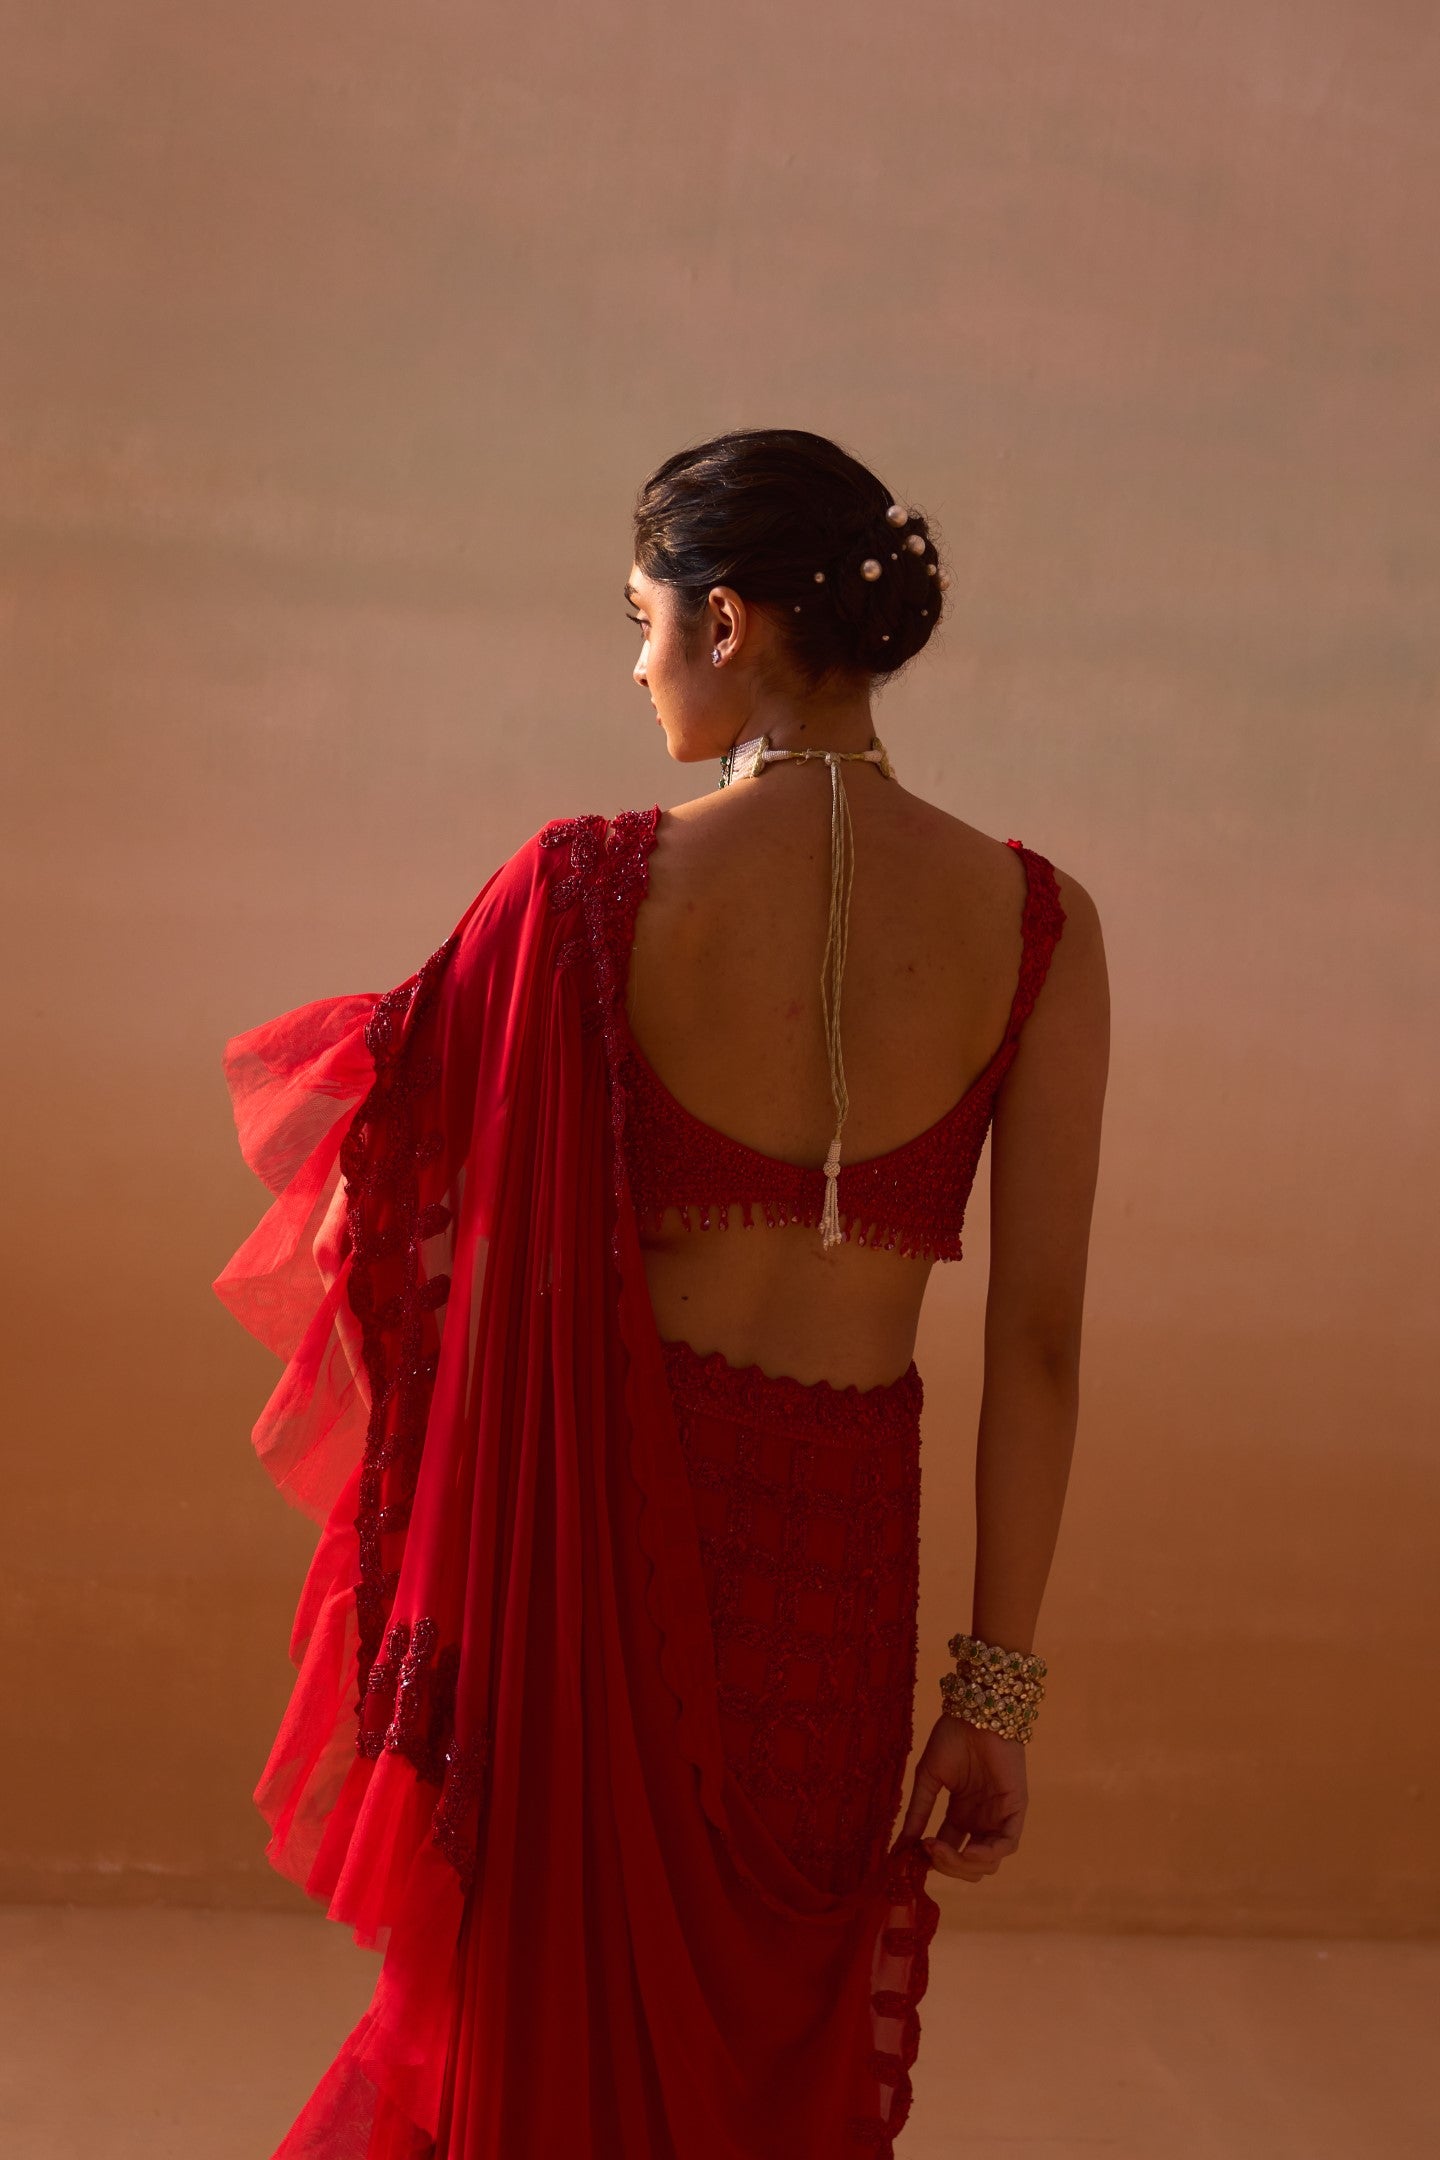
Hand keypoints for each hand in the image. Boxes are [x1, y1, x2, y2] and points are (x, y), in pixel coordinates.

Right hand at [900, 1716, 1027, 1882]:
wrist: (975, 1713)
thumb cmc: (952, 1737)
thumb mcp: (928, 1778)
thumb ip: (918, 1812)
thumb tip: (898, 1848)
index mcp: (961, 1814)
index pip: (948, 1852)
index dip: (931, 1861)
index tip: (909, 1859)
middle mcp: (980, 1821)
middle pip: (968, 1864)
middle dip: (946, 1866)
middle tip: (927, 1851)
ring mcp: (998, 1818)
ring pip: (988, 1863)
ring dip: (963, 1865)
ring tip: (941, 1849)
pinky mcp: (1015, 1810)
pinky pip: (1007, 1844)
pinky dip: (987, 1855)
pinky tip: (968, 1851)